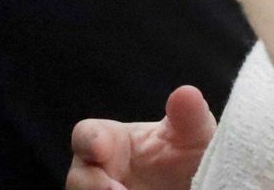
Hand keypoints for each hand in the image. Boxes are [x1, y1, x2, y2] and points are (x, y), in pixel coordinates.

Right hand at [65, 85, 215, 189]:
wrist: (195, 186)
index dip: (89, 141)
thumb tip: (187, 93)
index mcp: (111, 142)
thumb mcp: (193, 136)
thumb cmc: (189, 156)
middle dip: (93, 187)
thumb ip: (188, 117)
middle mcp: (99, 175)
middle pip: (78, 181)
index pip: (86, 136)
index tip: (100, 149)